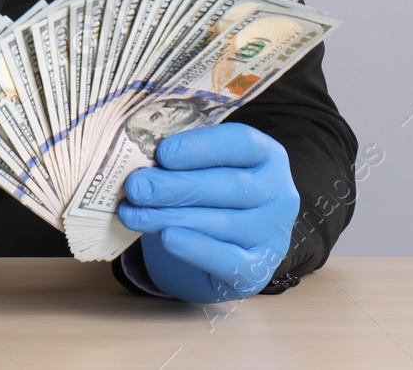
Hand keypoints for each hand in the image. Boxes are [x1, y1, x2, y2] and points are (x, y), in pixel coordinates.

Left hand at [116, 122, 297, 302]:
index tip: (162, 153)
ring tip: (133, 213)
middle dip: (177, 187)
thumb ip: (179, 155)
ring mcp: (273, 234)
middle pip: (231, 187)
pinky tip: (168, 238)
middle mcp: (279, 193)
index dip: (202, 147)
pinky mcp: (259, 269)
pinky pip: (230, 262)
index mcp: (267, 155)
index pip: (242, 143)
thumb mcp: (199, 163)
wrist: (218, 239)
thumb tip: (138, 152)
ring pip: (226, 224)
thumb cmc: (204, 187)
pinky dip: (198, 250)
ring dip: (174, 218)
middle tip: (136, 186)